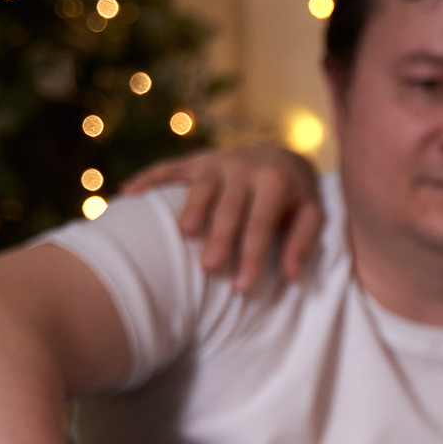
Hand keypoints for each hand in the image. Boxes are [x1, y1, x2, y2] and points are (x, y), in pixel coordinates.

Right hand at [120, 144, 325, 292]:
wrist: (281, 155)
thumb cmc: (296, 197)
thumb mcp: (312, 214)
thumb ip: (303, 241)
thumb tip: (291, 275)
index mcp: (274, 182)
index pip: (260, 224)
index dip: (251, 256)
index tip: (242, 288)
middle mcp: (243, 168)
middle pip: (229, 208)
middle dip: (220, 237)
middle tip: (210, 268)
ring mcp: (217, 162)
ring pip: (201, 187)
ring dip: (191, 209)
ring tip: (183, 235)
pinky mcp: (197, 162)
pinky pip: (169, 168)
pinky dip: (148, 179)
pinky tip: (129, 194)